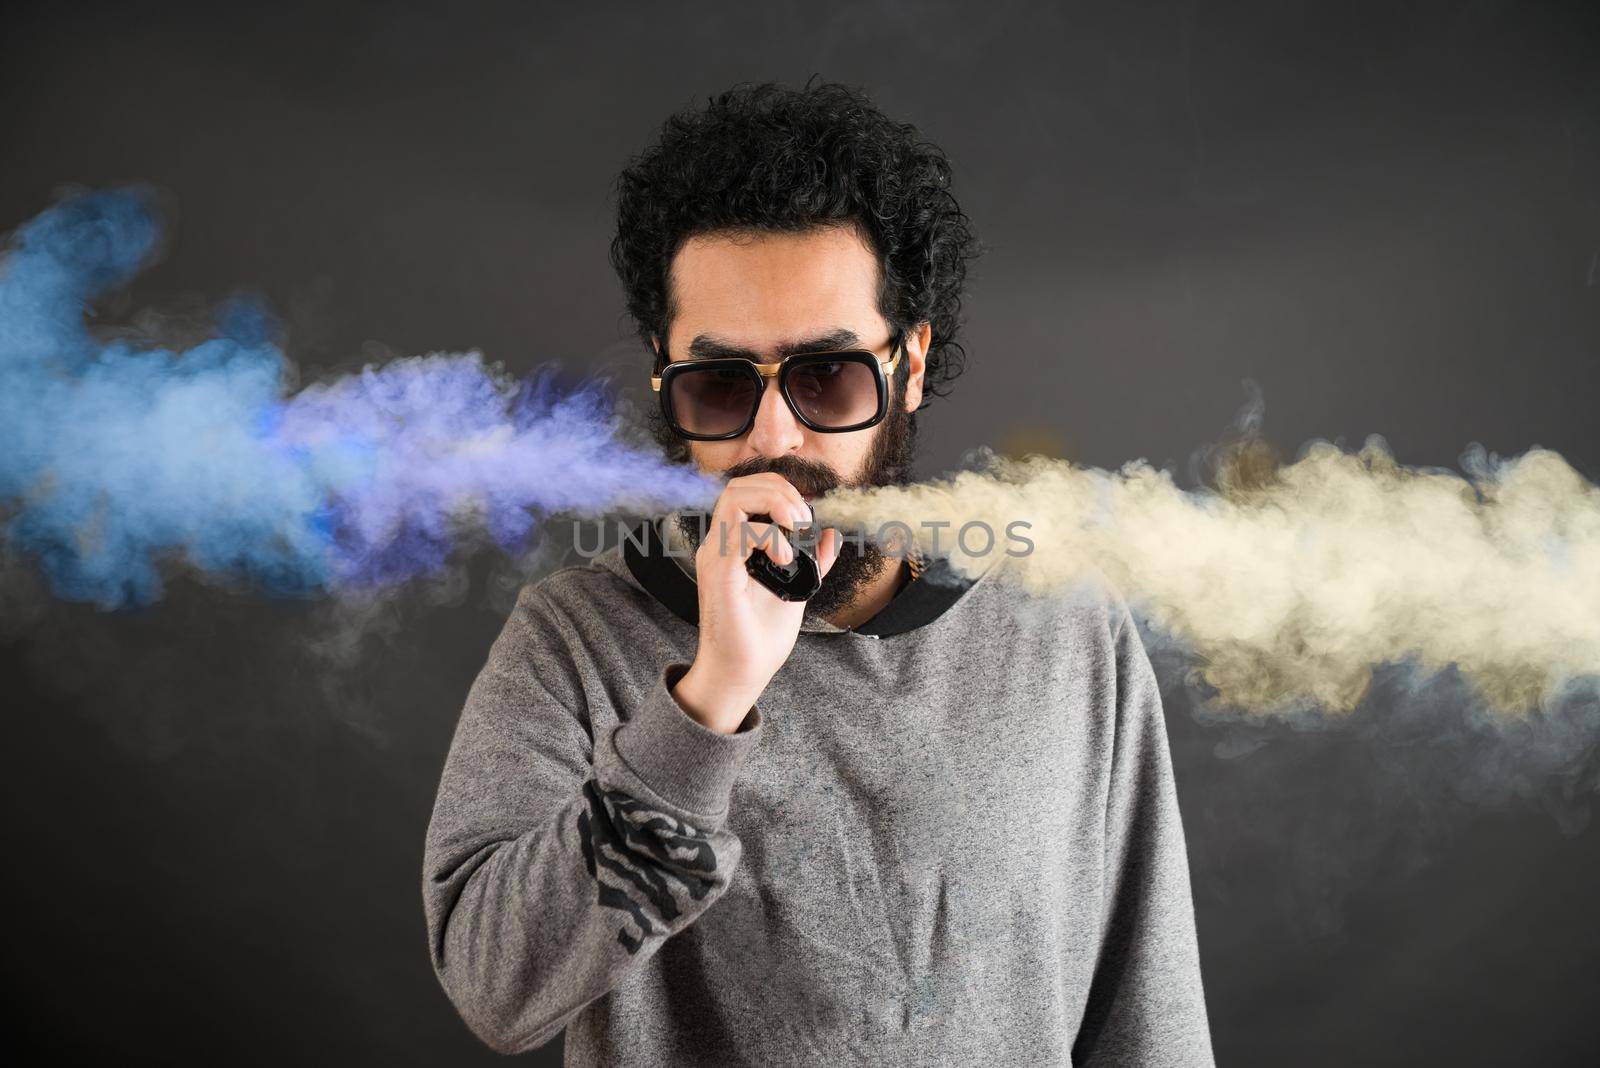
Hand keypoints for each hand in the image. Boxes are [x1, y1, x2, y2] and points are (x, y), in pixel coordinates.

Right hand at [671, 472, 841, 733]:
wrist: (742, 671)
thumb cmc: (760, 636)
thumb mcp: (796, 587)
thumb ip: (811, 560)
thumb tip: (832, 534)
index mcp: (733, 545)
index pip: (746, 492)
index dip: (778, 489)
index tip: (807, 511)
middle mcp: (718, 545)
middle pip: (738, 486)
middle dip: (778, 489)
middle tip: (803, 516)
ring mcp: (715, 557)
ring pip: (734, 498)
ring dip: (773, 503)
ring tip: (796, 526)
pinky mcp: (719, 573)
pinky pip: (740, 533)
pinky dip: (770, 537)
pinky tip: (785, 558)